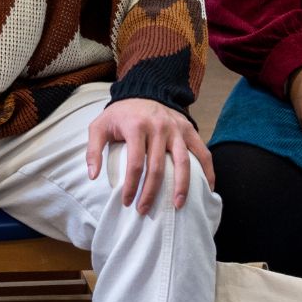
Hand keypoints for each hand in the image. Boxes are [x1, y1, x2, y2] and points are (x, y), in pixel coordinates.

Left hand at [87, 98, 215, 211]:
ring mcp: (177, 129)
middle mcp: (159, 127)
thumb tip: (93, 176)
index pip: (135, 163)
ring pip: (183, 161)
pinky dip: (208, 170)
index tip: (127, 202)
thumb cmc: (120, 115)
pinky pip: (202, 152)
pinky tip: (207, 188)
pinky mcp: (189, 130)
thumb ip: (93, 150)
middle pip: (158, 167)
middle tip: (144, 210)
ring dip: (182, 186)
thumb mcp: (99, 126)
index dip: (131, 186)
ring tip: (178, 205)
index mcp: (136, 127)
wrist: (144, 91)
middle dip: (151, 192)